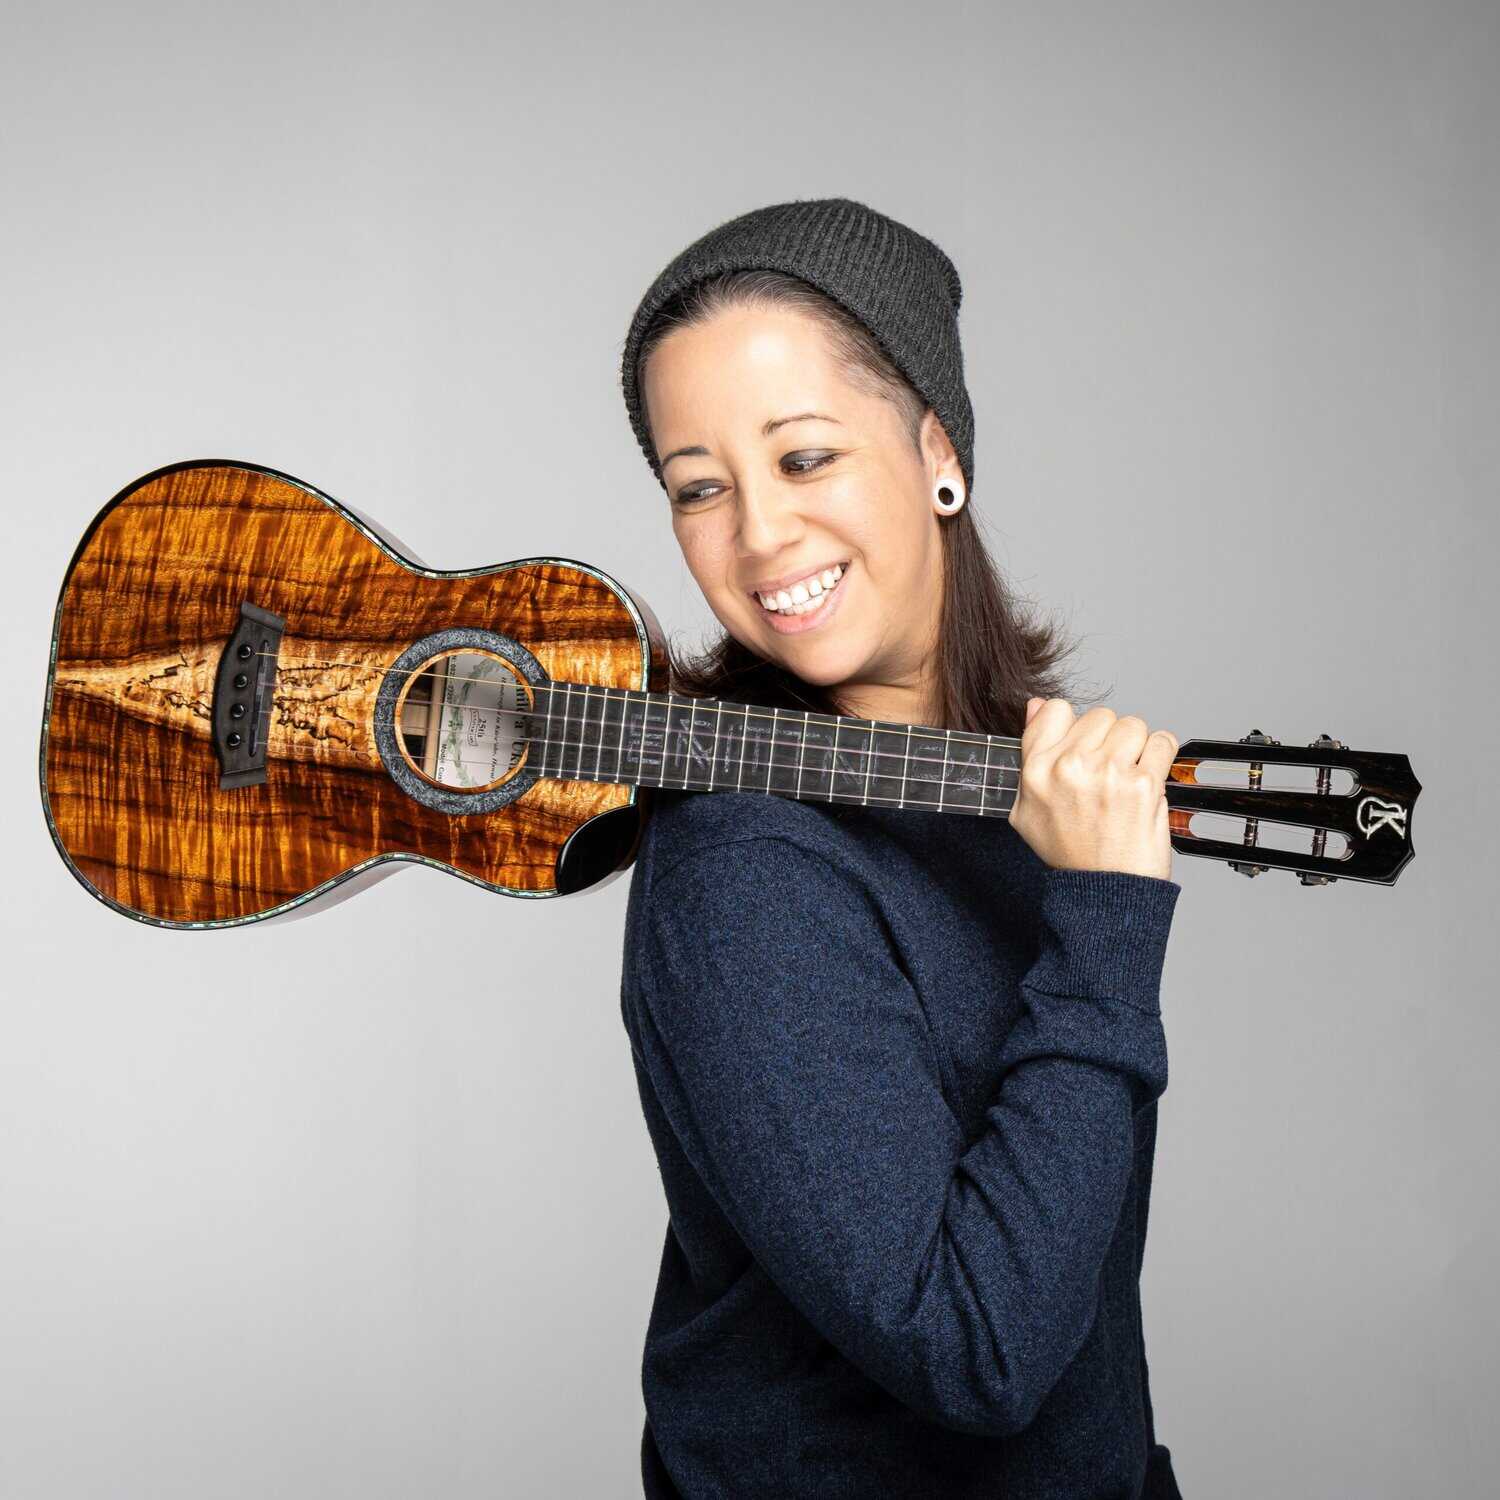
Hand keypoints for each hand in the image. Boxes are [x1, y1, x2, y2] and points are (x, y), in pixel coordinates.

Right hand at [1009, 698, 1177, 880]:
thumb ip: (1031, 752)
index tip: (1083, 746)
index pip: (1056, 709)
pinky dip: (1161, 755)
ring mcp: (1108, 772)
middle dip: (1108, 739)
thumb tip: (1037, 706)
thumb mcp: (1027, 807)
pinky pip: (1162, 742)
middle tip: (1107, 772)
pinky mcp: (1144, 783)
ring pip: (1132, 725)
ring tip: (1128, 776)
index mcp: (1037, 770)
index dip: (1074, 726)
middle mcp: (1070, 766)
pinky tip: (1148, 778)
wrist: (1104, 890)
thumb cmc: (1068, 852)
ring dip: (1135, 747)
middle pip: (1100, 716)